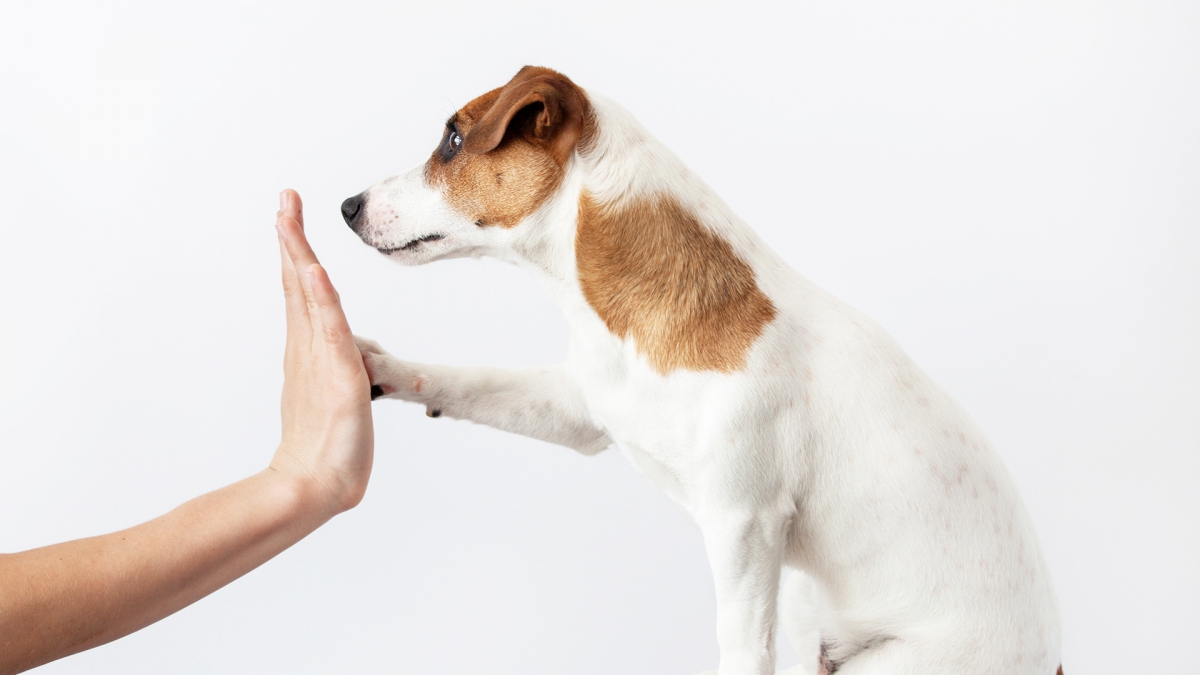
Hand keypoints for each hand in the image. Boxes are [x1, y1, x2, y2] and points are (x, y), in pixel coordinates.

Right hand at [272, 189, 373, 513]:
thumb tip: (342, 354)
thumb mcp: (337, 392)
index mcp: (309, 346)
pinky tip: (315, 272)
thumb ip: (336, 367)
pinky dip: (321, 300)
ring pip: (308, 297)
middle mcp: (309, 346)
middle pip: (297, 282)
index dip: (294, 250)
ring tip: (289, 217)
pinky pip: (330, 332)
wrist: (319, 484)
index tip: (288, 212)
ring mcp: (321, 360)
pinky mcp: (338, 378)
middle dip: (291, 238)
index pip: (300, 288)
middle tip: (285, 197)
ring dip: (300, 255)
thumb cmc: (327, 445)